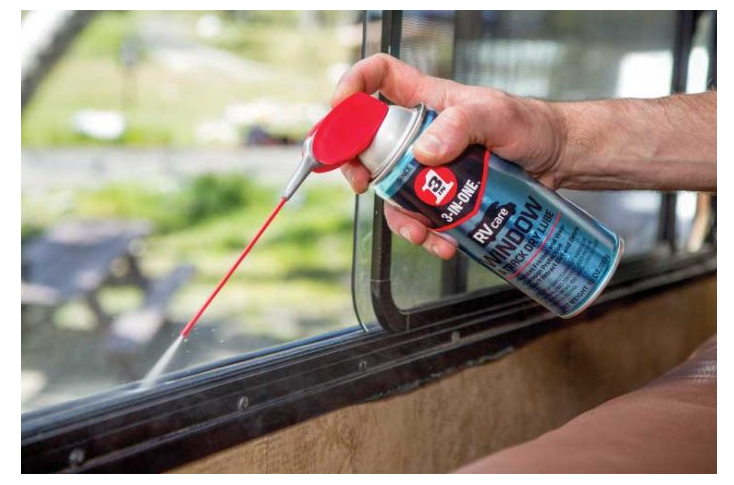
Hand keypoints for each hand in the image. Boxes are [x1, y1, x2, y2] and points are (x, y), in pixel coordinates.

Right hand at [332, 54, 568, 259]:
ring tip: (421, 232)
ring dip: (398, 215)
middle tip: (361, 183)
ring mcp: (428, 167)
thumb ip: (460, 125)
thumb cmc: (529, 126)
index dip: (352, 87)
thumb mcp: (497, 116)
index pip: (378, 78)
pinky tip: (444, 243)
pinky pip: (419, 216)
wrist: (557, 161)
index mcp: (426, 99)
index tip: (341, 110)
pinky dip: (425, 234)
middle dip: (356, 165)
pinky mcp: (442, 196)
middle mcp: (419, 132)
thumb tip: (423, 153)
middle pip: (368, 142)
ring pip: (391, 189)